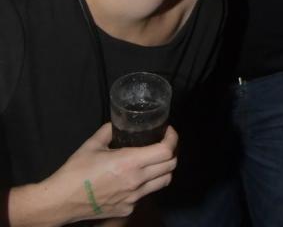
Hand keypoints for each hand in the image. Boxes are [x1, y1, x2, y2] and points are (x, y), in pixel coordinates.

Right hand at [47, 123, 177, 222]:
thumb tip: (116, 123)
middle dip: (171, 152)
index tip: (168, 131)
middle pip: (171, 166)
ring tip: (155, 160)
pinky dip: (148, 184)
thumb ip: (108, 130)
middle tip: (163, 144)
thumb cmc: (75, 171)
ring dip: (164, 169)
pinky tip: (137, 178)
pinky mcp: (128, 209)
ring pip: (164, 181)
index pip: (166, 151)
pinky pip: (147, 194)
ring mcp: (134, 198)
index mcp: (130, 162)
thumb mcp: (92, 144)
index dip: (172, 138)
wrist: (60, 202)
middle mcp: (136, 181)